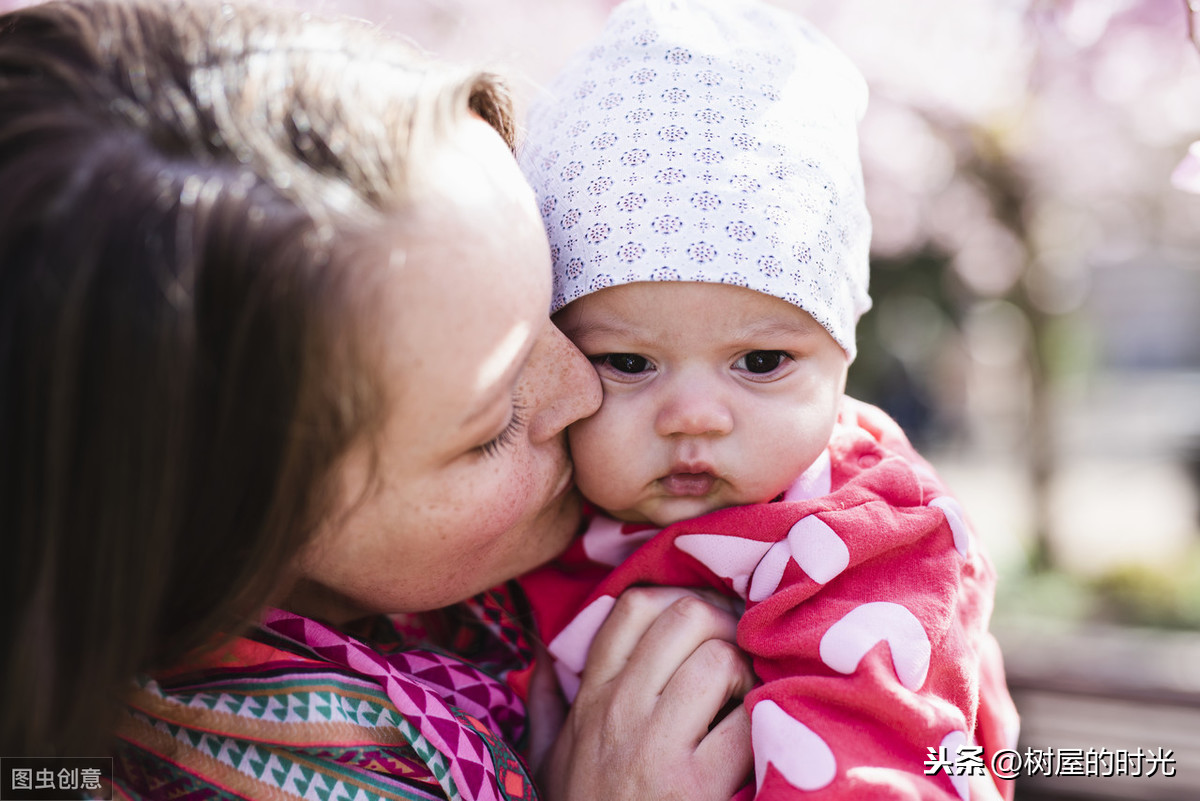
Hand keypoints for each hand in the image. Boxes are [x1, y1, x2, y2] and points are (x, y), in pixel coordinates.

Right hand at [535, 587, 753, 800]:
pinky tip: (757, 740)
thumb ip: (545, 707)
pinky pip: (746, 721)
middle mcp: (620, 710)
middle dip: (724, 627)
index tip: (704, 626)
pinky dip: (762, 722)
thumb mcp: (549, 761)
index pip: (634, 607)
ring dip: (747, 673)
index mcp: (592, 697)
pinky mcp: (696, 786)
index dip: (680, 600)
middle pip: (685, 616)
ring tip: (746, 700)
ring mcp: (657, 747)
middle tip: (738, 657)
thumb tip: (538, 661)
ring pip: (720, 659)